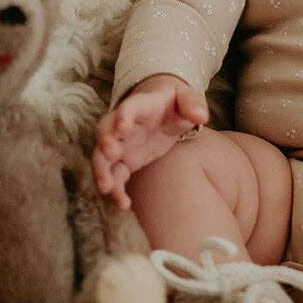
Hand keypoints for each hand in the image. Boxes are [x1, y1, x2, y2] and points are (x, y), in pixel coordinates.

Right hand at [91, 74, 207, 209]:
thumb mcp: (186, 97)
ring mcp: (121, 144)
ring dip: (102, 172)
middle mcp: (124, 125)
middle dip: (105, 144)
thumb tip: (199, 116)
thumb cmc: (174, 102)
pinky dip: (116, 190)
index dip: (123, 116)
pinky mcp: (124, 161)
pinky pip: (115, 176)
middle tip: (111, 155)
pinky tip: (123, 205)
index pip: (128, 108)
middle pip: (106, 132)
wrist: (163, 110)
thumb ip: (192, 104)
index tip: (123, 128)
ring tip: (107, 189)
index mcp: (141, 106)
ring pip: (104, 157)